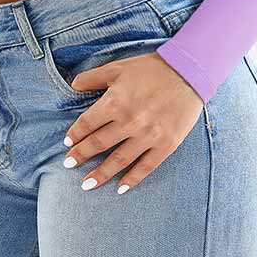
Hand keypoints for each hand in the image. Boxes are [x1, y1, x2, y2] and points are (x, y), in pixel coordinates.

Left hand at [61, 53, 204, 192]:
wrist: (189, 72)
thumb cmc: (151, 69)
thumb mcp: (117, 68)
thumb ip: (92, 78)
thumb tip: (72, 86)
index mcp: (114, 102)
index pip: (87, 124)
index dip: (74, 135)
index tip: (67, 144)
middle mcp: (129, 122)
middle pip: (98, 144)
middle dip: (81, 156)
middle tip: (69, 165)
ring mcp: (148, 136)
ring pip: (118, 160)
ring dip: (101, 174)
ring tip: (87, 185)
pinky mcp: (166, 144)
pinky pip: (146, 166)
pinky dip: (132, 179)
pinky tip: (120, 188)